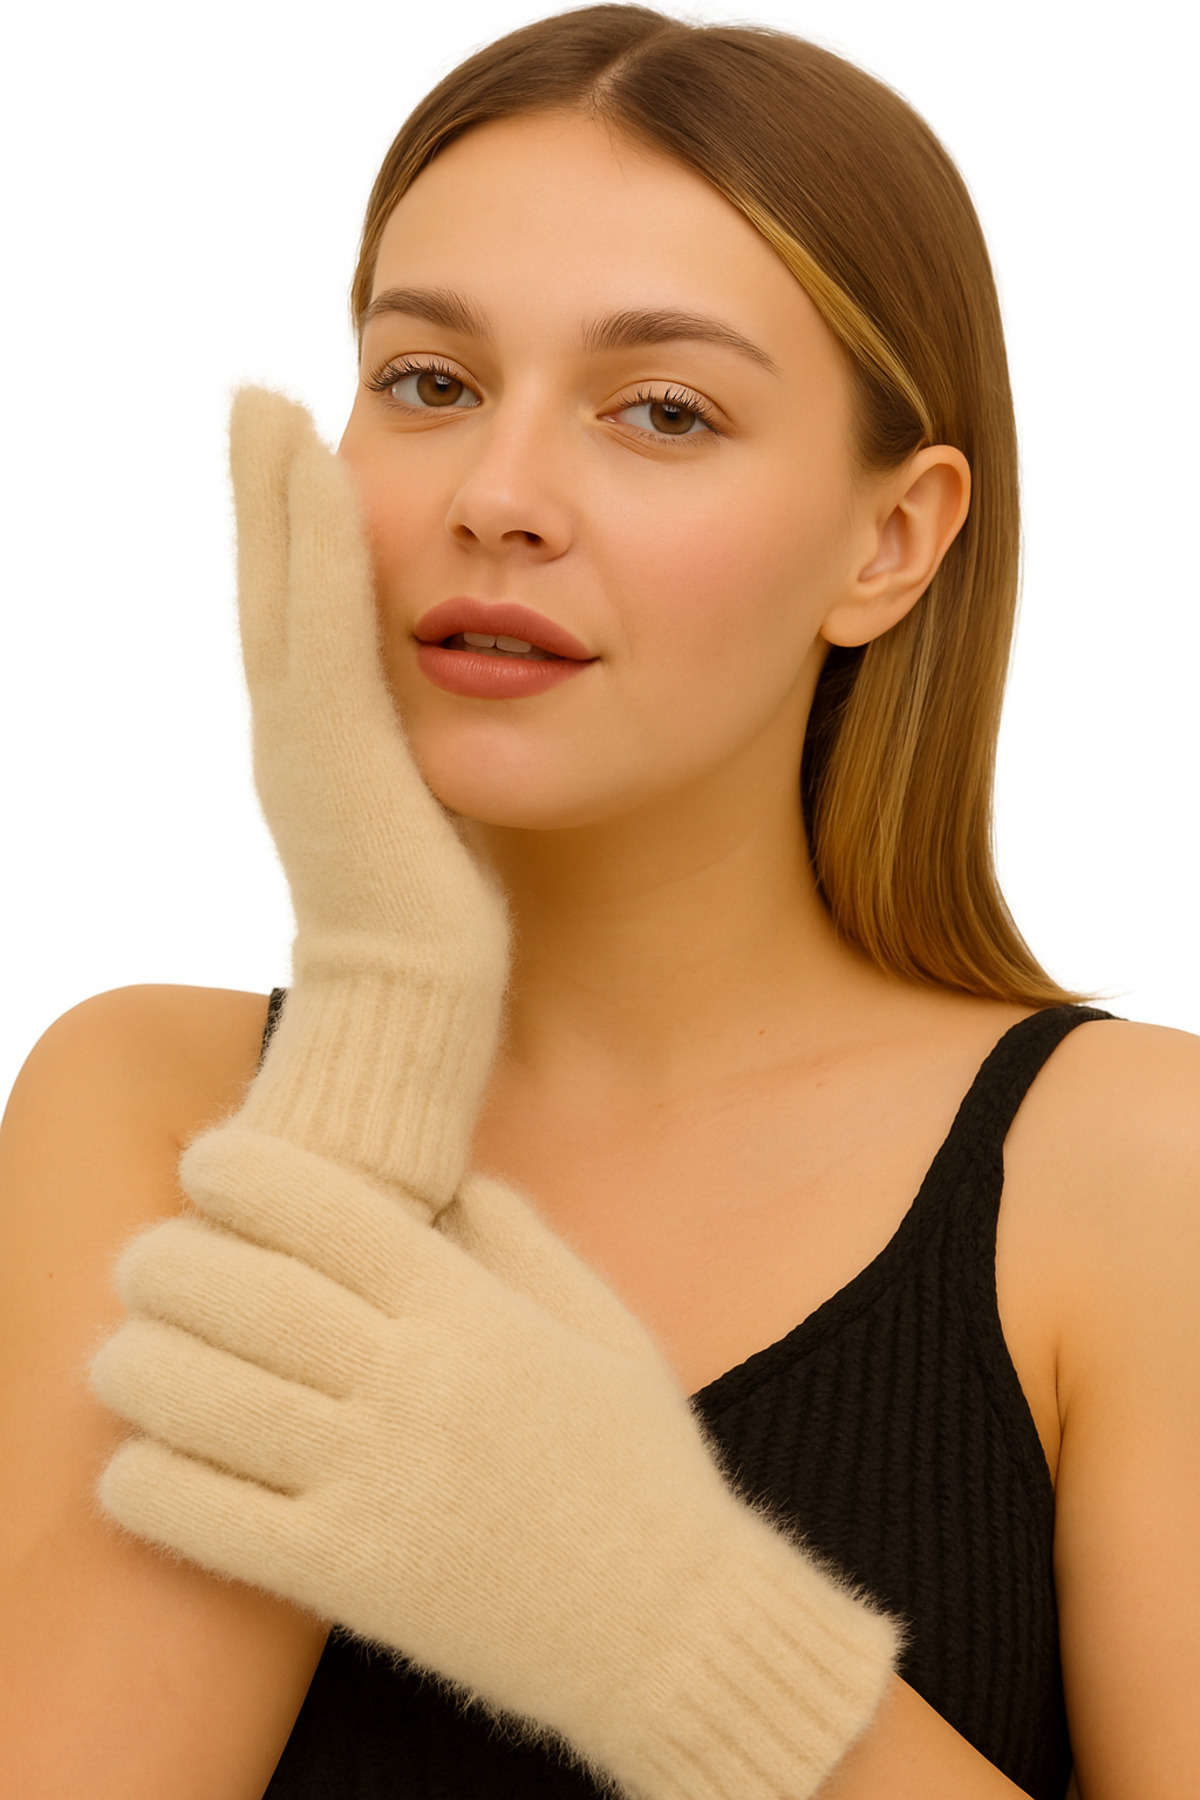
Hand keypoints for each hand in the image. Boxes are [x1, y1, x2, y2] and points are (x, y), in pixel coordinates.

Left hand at [92, 1125, 899, 1799]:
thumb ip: (522, 1236)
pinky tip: (133, 1463)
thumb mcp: (604, 1324)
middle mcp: (412, 1383)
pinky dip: (147, 1484)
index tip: (203, 1164)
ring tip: (120, 1353)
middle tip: (140, 1260)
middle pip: (241, 1294)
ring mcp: (373, 1482)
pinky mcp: (346, 1577)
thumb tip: (448, 1177)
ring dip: (136, 1365)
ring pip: (203, 1401)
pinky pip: (209, 1521)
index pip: (324, 1209)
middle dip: (164, 1262)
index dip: (241, 1174)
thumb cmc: (640, 1465)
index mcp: (470, 1310)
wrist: (669, 1626)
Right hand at [216, 388, 510, 1213]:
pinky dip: (317, 549)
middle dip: (263, 495)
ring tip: (269, 410)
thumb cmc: (434, 930)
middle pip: (272, 590)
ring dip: (275, 498)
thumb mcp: (426, 823)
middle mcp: (297, 734)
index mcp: (321, 747)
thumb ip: (422, 762)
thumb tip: (459, 711)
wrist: (412, 1009)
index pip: (300, 621)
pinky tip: (324, 475)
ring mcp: (307, 741)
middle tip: (257, 404)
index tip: (294, 456)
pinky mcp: (339, 753)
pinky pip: (325, 627)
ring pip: (284, 594)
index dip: (289, 538)